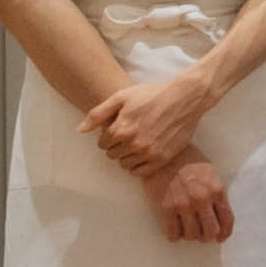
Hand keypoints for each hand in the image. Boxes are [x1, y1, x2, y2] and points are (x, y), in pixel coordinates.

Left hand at [83, 64, 222, 177]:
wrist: (185, 98)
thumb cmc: (152, 94)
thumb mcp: (122, 97)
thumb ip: (98, 113)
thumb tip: (80, 130)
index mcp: (121, 129)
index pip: (102, 144)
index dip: (107, 136)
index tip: (117, 130)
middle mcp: (133, 143)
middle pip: (112, 155)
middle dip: (116, 146)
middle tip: (127, 136)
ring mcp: (148, 152)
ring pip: (125, 164)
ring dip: (126, 156)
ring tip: (135, 145)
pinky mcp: (162, 158)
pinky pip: (141, 172)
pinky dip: (138, 166)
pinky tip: (143, 155)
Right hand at [142, 154, 232, 243]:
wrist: (164, 155)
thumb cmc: (189, 162)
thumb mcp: (211, 174)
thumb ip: (216, 193)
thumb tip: (219, 214)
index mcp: (217, 191)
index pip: (227, 220)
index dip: (225, 232)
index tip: (221, 237)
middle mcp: (202, 200)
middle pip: (210, 231)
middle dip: (207, 236)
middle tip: (202, 234)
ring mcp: (183, 205)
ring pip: (192, 235)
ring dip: (191, 235)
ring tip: (187, 229)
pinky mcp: (165, 208)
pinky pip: (173, 233)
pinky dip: (175, 236)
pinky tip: (175, 230)